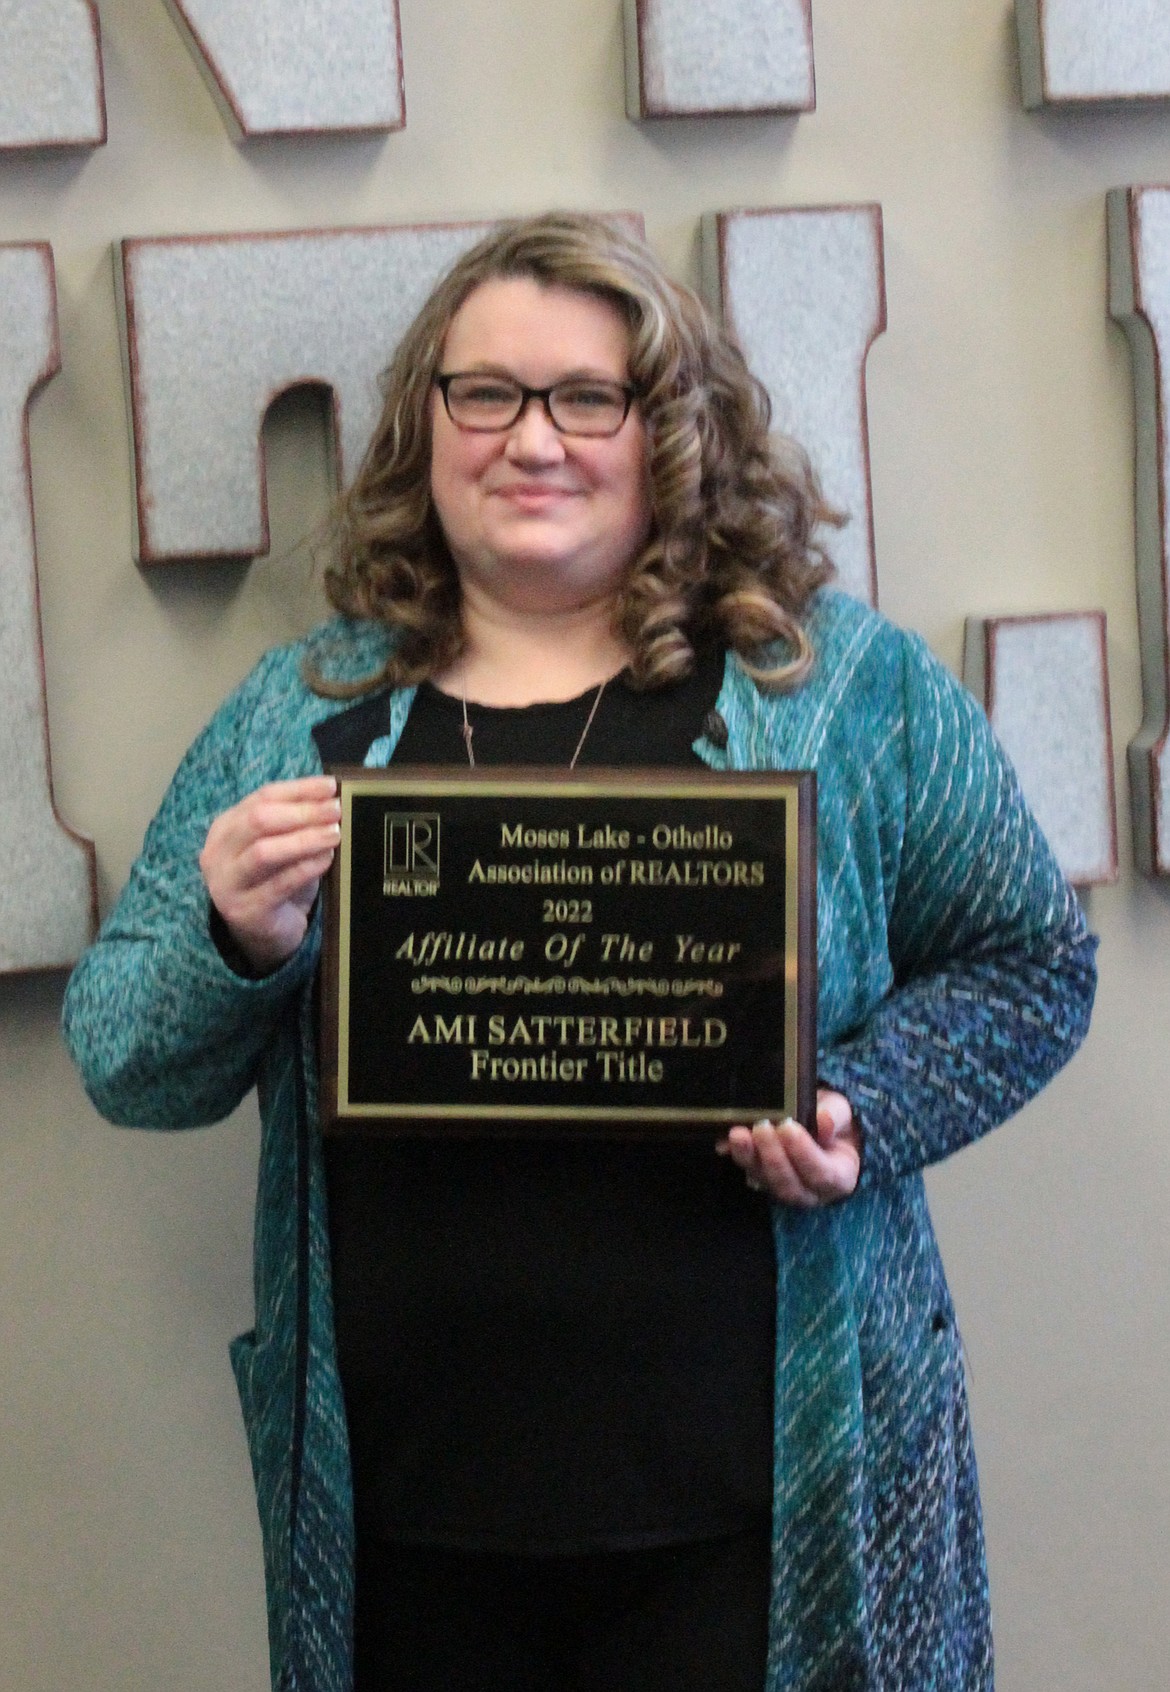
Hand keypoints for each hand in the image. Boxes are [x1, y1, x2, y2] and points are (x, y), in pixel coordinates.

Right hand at [199, 776, 340, 974]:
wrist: (262, 935)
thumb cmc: (275, 882)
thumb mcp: (281, 846)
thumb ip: (295, 822)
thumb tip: (330, 797)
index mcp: (225, 828)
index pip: (261, 797)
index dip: (299, 789)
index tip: (330, 786)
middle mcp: (217, 853)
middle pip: (259, 820)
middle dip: (302, 811)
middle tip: (335, 810)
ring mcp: (227, 884)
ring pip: (265, 851)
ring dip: (304, 839)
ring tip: (335, 833)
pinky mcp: (244, 911)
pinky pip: (279, 884)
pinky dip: (306, 868)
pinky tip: (326, 859)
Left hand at [716, 1089, 860, 1206]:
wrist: (820, 1126)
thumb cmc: (834, 1122)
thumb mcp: (841, 1112)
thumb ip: (835, 1116)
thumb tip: (823, 1119)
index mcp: (839, 1179)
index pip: (822, 1174)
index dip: (803, 1154)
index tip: (788, 1127)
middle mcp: (810, 1192)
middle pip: (789, 1186)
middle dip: (773, 1157)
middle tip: (762, 1127)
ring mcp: (783, 1188)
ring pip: (765, 1182)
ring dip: (749, 1158)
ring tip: (738, 1134)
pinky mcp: (762, 1179)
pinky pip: (748, 1172)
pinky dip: (736, 1157)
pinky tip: (725, 1142)